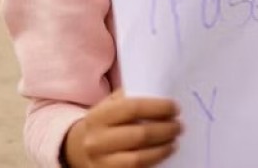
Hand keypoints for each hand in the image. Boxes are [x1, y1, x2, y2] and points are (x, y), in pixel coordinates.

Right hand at [64, 90, 181, 167]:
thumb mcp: (110, 105)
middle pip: (140, 135)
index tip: (176, 108)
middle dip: (165, 130)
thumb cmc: (104, 122)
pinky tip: (163, 153)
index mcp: (99, 116)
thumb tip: (163, 97)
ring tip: (174, 141)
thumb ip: (131, 98)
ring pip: (139, 158)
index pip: (134, 108)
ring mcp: (101, 162)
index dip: (159, 108)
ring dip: (162, 149)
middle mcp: (97, 141)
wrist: (77, 148)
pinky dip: (153, 162)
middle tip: (179, 126)